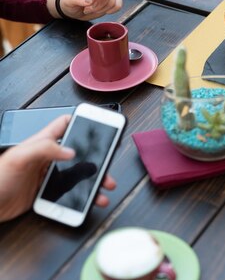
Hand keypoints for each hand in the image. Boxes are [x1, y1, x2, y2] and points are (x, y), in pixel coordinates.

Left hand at [0, 116, 115, 221]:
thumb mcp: (19, 158)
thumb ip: (44, 149)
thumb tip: (69, 151)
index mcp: (41, 143)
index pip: (64, 124)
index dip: (80, 121)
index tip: (98, 125)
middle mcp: (47, 158)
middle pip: (78, 151)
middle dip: (96, 157)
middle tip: (108, 162)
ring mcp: (48, 175)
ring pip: (78, 174)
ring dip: (94, 180)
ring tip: (105, 186)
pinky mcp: (46, 192)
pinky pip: (70, 192)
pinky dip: (83, 196)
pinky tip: (89, 200)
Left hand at [48, 0, 122, 20]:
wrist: (76, 7)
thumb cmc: (71, 1)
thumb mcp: (69, 0)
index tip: (89, 4)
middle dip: (98, 5)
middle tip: (87, 8)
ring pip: (114, 1)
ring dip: (103, 9)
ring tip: (92, 9)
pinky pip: (118, 5)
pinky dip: (110, 10)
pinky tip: (101, 10)